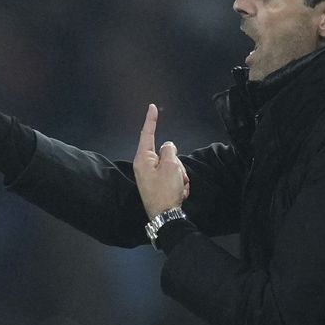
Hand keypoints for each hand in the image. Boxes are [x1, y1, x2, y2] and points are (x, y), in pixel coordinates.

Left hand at [133, 104, 189, 218]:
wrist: (166, 218)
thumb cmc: (165, 191)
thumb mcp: (171, 167)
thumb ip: (170, 151)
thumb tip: (168, 147)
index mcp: (143, 159)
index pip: (147, 134)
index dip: (151, 120)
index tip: (152, 107)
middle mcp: (145, 166)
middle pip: (166, 153)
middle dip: (177, 163)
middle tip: (179, 176)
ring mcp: (151, 177)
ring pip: (172, 166)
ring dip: (180, 175)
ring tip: (179, 187)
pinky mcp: (158, 186)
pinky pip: (173, 178)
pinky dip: (179, 184)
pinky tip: (179, 193)